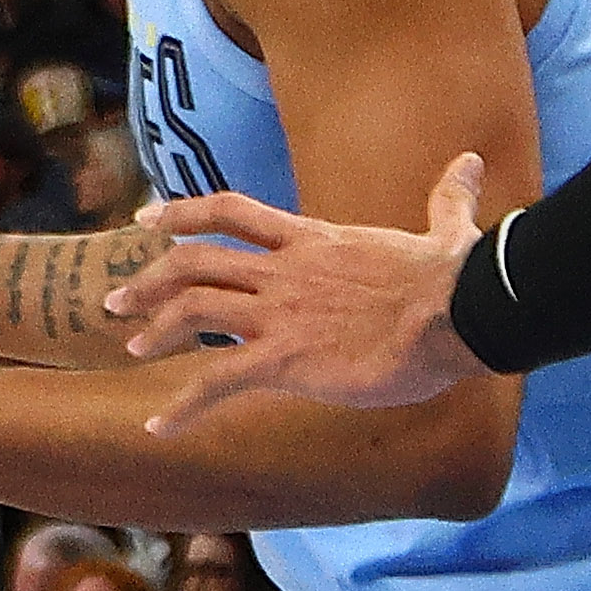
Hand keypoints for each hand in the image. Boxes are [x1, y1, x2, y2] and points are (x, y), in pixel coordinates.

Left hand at [108, 156, 492, 433]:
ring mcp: (281, 315)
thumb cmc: (456, 278)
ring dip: (154, 330)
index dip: (182, 212)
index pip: (232, 212)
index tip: (147, 220)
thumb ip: (448, 198)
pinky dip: (182, 405)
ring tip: (131, 350)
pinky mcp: (287, 360)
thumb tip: (473, 163)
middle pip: (195, 262)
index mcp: (313, 240)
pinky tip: (159, 426)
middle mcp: (285, 272)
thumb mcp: (448, 229)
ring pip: (193, 312)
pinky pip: (217, 382)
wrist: (459, 313)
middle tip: (118, 301)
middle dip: (148, 280)